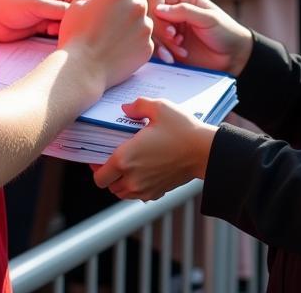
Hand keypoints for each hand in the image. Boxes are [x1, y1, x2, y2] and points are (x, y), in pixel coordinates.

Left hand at [0, 0, 80, 41]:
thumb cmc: (11, 4)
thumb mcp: (37, 4)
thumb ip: (58, 9)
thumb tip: (80, 14)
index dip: (88, 9)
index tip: (92, 22)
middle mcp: (57, 3)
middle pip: (76, 15)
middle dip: (78, 24)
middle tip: (76, 33)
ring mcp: (51, 18)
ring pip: (68, 27)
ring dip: (68, 32)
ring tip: (63, 37)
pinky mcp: (44, 31)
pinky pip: (58, 36)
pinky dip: (60, 39)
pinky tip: (58, 41)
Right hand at [58, 0, 153, 92]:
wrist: (82, 69)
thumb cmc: (76, 35)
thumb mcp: (77, 4)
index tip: (113, 0)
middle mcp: (137, 5)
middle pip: (137, 2)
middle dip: (127, 9)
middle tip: (109, 24)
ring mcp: (145, 28)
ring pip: (142, 23)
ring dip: (131, 28)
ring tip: (111, 40)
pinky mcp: (148, 47)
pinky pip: (143, 41)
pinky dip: (133, 45)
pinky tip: (117, 52)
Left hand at [91, 97, 216, 200]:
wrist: (205, 151)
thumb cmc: (182, 129)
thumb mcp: (159, 107)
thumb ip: (137, 105)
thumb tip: (126, 109)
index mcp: (126, 159)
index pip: (99, 176)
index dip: (95, 166)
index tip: (99, 155)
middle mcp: (133, 178)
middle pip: (109, 186)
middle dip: (108, 173)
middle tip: (113, 157)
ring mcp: (145, 189)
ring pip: (122, 192)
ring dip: (121, 181)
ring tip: (128, 163)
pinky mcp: (158, 193)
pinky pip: (138, 195)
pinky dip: (136, 186)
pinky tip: (143, 169)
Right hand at [148, 0, 251, 75]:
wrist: (233, 57)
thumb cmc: (225, 32)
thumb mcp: (207, 19)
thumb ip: (184, 11)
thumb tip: (157, 9)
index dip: (157, 12)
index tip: (170, 28)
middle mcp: (174, 12)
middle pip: (151, 17)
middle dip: (160, 32)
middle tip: (176, 40)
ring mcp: (170, 30)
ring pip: (151, 33)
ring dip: (163, 44)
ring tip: (181, 52)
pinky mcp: (170, 47)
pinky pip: (156, 48)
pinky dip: (162, 54)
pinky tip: (174, 59)